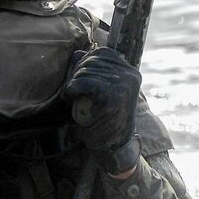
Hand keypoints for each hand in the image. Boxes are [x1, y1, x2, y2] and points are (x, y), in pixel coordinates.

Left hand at [62, 47, 140, 174]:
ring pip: (85, 72)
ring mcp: (123, 84)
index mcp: (129, 69)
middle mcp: (130, 74)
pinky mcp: (114, 96)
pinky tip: (68, 96)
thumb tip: (77, 53)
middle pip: (91, 61)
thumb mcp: (103, 90)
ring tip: (71, 98)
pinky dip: (73, 89)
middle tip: (70, 92)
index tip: (76, 79)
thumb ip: (93, 70)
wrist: (116, 144)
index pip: (100, 53)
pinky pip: (86, 84)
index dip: (82, 64)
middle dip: (75, 75)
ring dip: (73, 86)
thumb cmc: (107, 117)